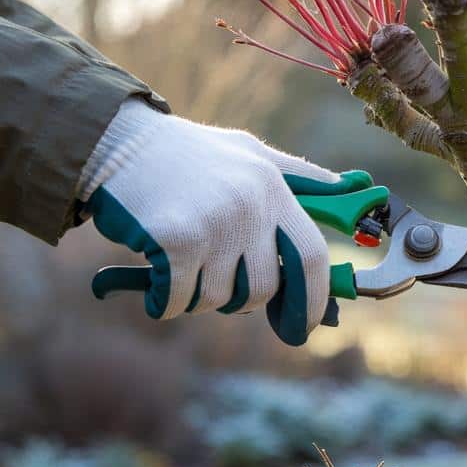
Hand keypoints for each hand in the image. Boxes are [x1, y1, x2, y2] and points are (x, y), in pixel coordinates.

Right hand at [79, 99, 353, 344]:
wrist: (116, 141)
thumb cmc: (185, 153)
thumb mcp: (250, 152)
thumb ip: (298, 175)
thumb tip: (350, 188)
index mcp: (274, 188)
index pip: (312, 255)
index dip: (313, 298)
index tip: (305, 325)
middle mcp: (251, 206)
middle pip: (264, 288)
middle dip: (241, 300)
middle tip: (217, 285)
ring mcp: (214, 223)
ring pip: (218, 298)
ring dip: (196, 297)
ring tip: (178, 267)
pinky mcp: (176, 240)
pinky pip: (179, 300)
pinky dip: (164, 302)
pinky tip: (153, 283)